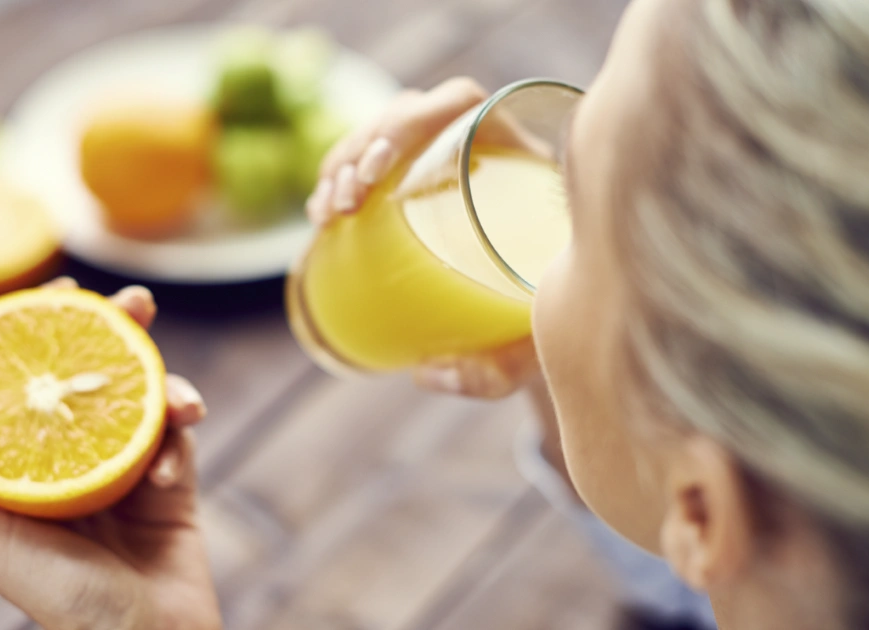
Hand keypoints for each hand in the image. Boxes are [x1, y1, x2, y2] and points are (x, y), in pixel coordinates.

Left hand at [0, 278, 220, 629]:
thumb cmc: (56, 596)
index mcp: (23, 465)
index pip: (26, 380)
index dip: (38, 330)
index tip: (57, 291)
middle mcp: (71, 458)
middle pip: (92, 373)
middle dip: (115, 329)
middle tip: (135, 301)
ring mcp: (124, 467)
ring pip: (145, 396)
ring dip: (166, 379)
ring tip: (180, 395)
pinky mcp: (172, 482)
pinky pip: (178, 441)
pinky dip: (178, 446)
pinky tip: (170, 473)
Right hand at [305, 77, 538, 398]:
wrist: (546, 322)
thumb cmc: (546, 327)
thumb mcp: (532, 348)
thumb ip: (493, 370)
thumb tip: (426, 372)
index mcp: (521, 159)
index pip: (464, 103)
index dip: (412, 122)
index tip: (376, 173)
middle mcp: (482, 150)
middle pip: (411, 114)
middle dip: (361, 146)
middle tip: (345, 202)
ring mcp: (445, 166)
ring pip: (382, 134)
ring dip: (341, 163)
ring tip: (326, 213)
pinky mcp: (417, 189)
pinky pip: (370, 165)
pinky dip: (337, 182)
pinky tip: (322, 217)